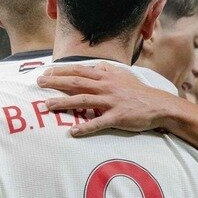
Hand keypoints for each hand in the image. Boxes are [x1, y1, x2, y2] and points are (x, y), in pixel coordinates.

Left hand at [36, 63, 173, 136]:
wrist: (158, 105)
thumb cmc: (139, 92)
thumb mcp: (124, 76)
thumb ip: (109, 70)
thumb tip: (99, 65)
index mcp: (106, 76)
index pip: (79, 71)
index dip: (61, 71)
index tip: (46, 72)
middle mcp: (106, 86)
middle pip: (76, 83)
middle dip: (55, 82)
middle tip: (39, 83)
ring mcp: (110, 102)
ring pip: (82, 101)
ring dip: (63, 103)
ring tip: (47, 105)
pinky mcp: (117, 117)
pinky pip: (98, 123)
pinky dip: (85, 128)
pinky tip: (73, 132)